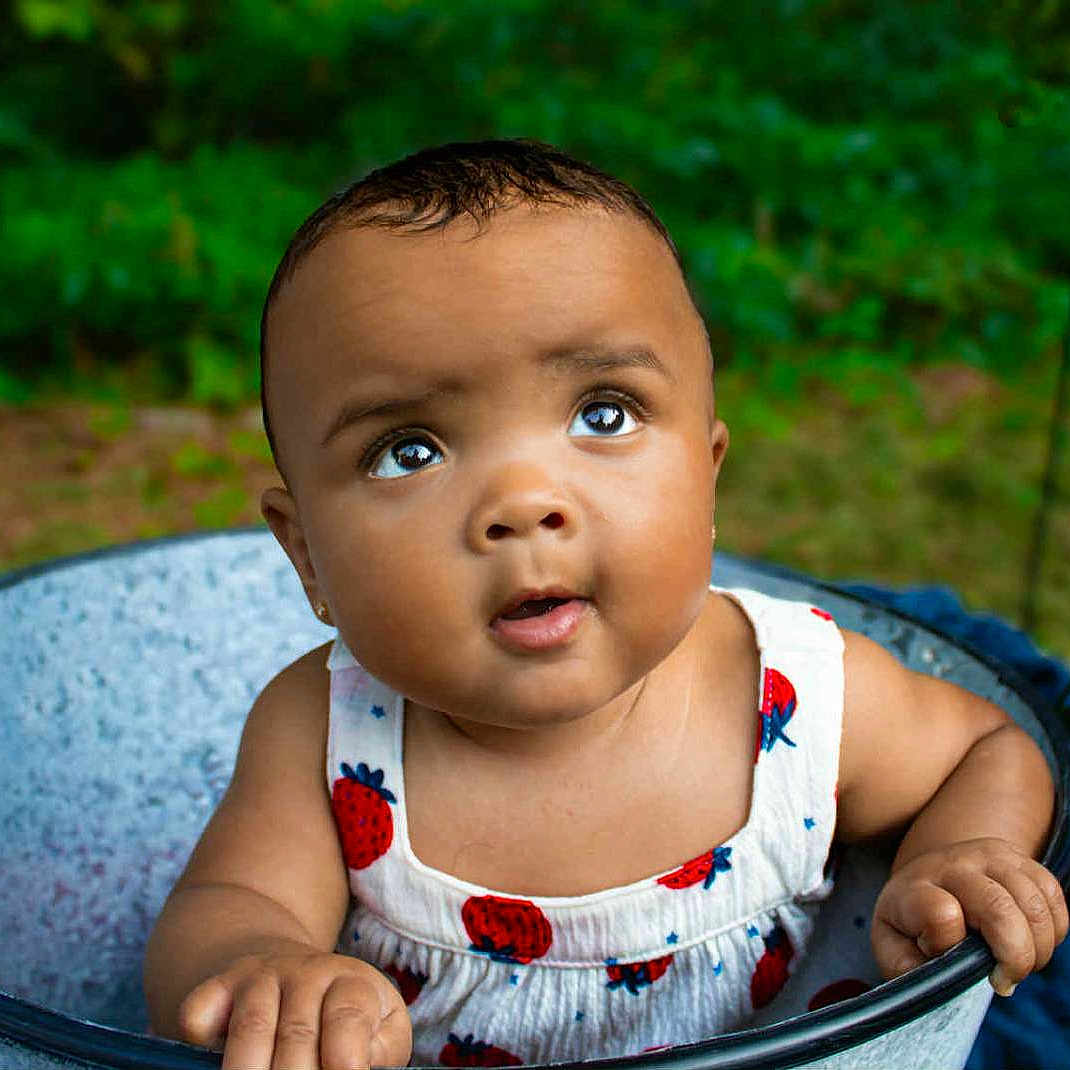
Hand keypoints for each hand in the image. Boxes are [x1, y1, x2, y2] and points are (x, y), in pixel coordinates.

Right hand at [177, 949, 411, 1069]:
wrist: (288, 967)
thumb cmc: (343, 1015)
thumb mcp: (380, 1025)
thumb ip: (381, 1050)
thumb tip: (363, 1067)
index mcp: (351, 983)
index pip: (348, 1018)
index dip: (345, 1057)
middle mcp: (306, 973)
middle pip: (297, 1035)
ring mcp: (259, 977)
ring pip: (251, 1029)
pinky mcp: (217, 987)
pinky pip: (199, 1012)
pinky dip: (200, 1037)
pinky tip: (213, 1058)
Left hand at [872, 838, 1067, 995]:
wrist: (929, 876)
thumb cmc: (911, 920)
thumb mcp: (891, 943)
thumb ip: (904, 964)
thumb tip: (933, 974)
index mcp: (915, 887)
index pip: (940, 914)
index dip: (949, 944)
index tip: (944, 956)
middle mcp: (953, 864)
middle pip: (1000, 910)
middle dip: (1015, 959)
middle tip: (1002, 980)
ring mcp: (989, 855)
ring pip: (1034, 905)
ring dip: (1037, 948)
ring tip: (1015, 962)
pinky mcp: (1018, 857)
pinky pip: (1052, 894)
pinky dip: (1053, 929)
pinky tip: (1031, 941)